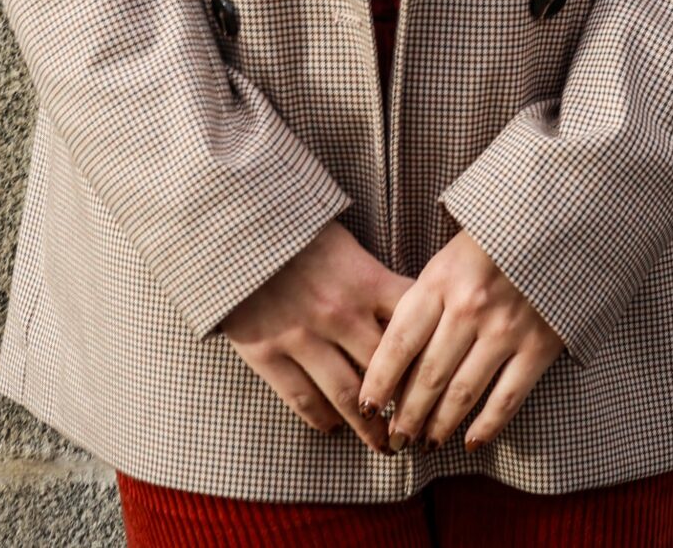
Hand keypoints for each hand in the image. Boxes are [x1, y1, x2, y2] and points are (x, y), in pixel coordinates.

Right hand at [216, 220, 413, 451]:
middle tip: (417, 425)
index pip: (413, 328)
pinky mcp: (267, 352)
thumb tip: (407, 314)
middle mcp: (339, 314)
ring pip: (348, 397)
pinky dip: (322, 420)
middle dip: (405, 403)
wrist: (233, 229)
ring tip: (383, 443)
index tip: (439, 382)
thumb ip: (374, 280)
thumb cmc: (296, 231)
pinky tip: (333, 427)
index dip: (430, 359)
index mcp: (365, 281)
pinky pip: (303, 399)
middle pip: (386, 371)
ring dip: (369, 427)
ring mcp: (301, 336)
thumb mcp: (345, 245)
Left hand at [357, 227, 565, 452]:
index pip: (399, 343)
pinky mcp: (540, 346)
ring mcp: (507, 329)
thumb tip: (394, 359)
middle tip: (394, 440)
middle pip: (428, 376)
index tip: (366, 406)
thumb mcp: (448, 259)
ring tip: (425, 443)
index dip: (379, 381)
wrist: (556, 223)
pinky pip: (508, 397)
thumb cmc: (491, 242)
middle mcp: (470, 308)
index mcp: (440, 281)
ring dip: (440, 425)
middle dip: (406, 415)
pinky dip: (487, 425)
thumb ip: (423, 302)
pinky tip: (471, 441)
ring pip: (463, 392)